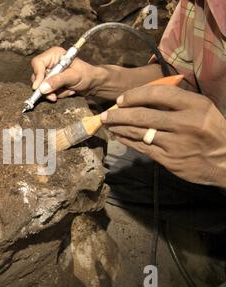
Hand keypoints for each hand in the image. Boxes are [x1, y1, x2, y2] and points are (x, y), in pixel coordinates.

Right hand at [31, 47, 101, 100]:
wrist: (93, 84)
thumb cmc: (86, 75)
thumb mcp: (73, 76)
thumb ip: (57, 81)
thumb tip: (42, 88)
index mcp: (54, 55)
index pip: (37, 63)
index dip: (37, 75)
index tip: (38, 87)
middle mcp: (50, 63)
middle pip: (37, 76)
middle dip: (47, 88)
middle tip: (54, 96)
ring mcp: (50, 73)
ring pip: (42, 86)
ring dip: (54, 92)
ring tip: (68, 90)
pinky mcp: (51, 82)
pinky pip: (47, 91)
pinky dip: (57, 94)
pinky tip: (67, 91)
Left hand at [100, 86, 225, 186]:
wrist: (225, 161)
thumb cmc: (210, 130)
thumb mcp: (201, 108)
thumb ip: (176, 100)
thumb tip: (143, 94)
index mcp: (195, 105)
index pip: (158, 94)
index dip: (135, 95)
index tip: (121, 99)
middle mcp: (186, 123)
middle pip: (143, 116)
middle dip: (119, 114)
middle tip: (105, 114)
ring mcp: (176, 143)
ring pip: (139, 133)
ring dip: (120, 128)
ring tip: (109, 124)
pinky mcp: (169, 160)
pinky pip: (142, 148)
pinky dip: (127, 141)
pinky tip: (119, 136)